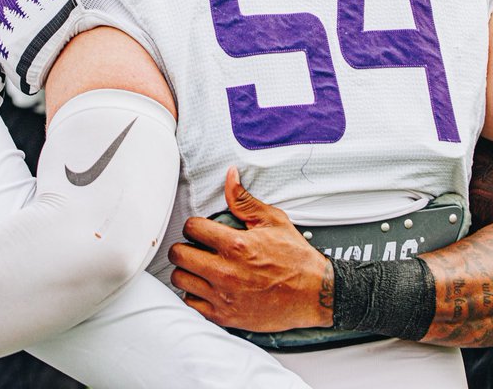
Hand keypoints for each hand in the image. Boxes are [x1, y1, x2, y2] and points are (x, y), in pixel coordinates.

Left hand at [168, 167, 332, 331]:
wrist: (314, 294)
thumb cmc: (295, 259)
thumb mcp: (273, 221)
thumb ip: (244, 200)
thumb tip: (230, 177)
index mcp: (237, 244)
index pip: (192, 228)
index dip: (195, 226)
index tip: (201, 230)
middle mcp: (226, 271)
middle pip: (179, 254)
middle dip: (185, 246)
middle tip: (195, 247)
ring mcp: (223, 296)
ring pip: (180, 279)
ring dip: (187, 270)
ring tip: (200, 266)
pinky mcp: (225, 316)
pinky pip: (191, 303)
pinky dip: (195, 293)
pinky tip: (206, 286)